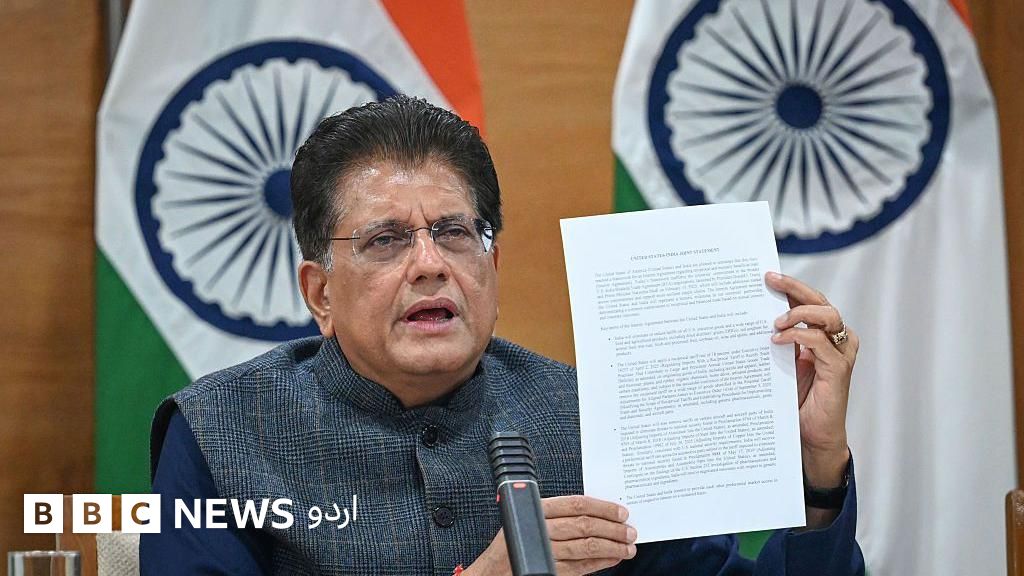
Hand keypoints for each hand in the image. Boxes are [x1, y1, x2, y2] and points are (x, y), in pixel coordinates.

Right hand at [467, 495, 637, 575]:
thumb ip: (558, 514)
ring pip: (585, 547)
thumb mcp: (530, 519)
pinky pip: (581, 567)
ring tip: (627, 548)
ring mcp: (545, 552)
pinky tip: (612, 559)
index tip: (621, 512)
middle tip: (630, 531)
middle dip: (612, 529)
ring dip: (611, 547)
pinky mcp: (549, 571)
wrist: (494, 571)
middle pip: (584, 525)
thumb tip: (597, 513)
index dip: (602, 508)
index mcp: (537, 510)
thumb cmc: (514, 544)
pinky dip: (600, 563)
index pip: (576, 504)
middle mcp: (540, 529)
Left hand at [766, 272, 856, 487]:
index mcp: (820, 334)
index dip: (790, 286)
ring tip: (775, 322)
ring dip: (799, 312)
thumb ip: (777, 340)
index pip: (808, 301)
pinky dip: (800, 336)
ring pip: (827, 315)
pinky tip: (778, 340)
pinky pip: (821, 342)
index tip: (766, 276)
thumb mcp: (780, 363)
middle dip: (794, 288)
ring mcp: (840, 352)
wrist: (810, 436)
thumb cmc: (795, 400)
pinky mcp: (839, 368)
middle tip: (770, 280)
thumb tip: (751, 316)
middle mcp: (834, 338)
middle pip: (819, 300)